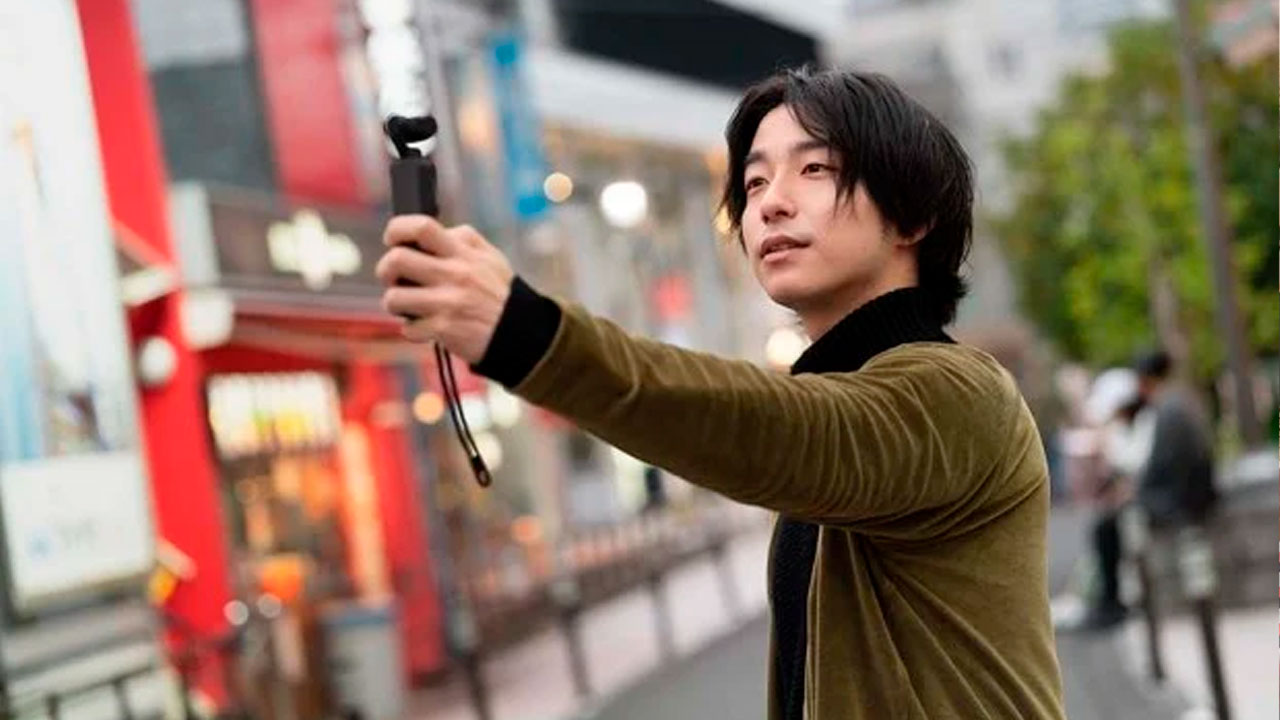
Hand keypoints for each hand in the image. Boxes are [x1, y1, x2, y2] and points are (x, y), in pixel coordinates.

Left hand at [375, 215, 514, 363]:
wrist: (521, 332)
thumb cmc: (500, 293)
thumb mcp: (490, 257)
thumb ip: (462, 240)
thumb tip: (428, 234)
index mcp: (462, 253)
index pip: (422, 227)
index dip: (397, 230)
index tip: (393, 240)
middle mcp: (453, 274)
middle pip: (396, 260)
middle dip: (386, 270)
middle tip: (395, 279)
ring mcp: (447, 303)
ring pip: (394, 298)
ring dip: (395, 303)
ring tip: (409, 306)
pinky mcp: (444, 329)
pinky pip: (408, 328)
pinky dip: (413, 330)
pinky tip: (427, 327)